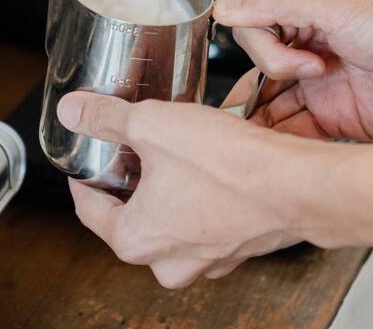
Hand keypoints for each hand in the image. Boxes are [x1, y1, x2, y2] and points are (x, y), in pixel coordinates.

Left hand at [57, 91, 311, 287]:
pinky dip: (203, 196)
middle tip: (135, 146)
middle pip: (130, 216)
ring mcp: (208, 259)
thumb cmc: (231, 166)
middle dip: (131, 179)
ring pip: (171, 219)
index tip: (87, 154)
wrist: (299, 184)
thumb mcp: (153, 125)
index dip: (84, 172)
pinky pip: (207, 220)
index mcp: (135, 241)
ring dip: (169, 188)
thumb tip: (73, 110)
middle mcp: (170, 262)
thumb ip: (106, 117)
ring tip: (176, 150)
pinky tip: (212, 165)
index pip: (88, 208)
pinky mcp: (238, 246)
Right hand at [215, 0, 372, 141]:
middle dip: (262, 87)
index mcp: (313, 11)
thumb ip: (277, 3)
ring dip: (267, 122)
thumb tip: (226, 7)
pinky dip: (287, 146)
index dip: (268, 50)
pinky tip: (282, 154)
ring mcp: (331, 87)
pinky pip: (302, 137)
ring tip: (265, 137)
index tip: (301, 63)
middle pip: (261, 71)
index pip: (257, 29)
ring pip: (276, 108)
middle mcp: (318, 48)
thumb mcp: (339, 2)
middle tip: (293, 98)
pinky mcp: (346, 123)